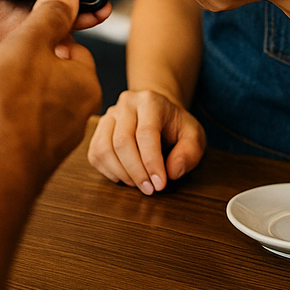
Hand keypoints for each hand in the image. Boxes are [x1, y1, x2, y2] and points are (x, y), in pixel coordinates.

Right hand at [0, 0, 101, 186]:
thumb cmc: (10, 107)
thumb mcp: (28, 43)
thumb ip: (49, 15)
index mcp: (86, 83)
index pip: (72, 46)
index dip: (43, 37)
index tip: (23, 36)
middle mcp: (78, 113)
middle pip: (50, 72)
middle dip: (23, 65)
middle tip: (3, 64)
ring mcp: (55, 136)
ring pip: (31, 98)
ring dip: (9, 91)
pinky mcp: (31, 153)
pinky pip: (16, 123)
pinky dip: (1, 115)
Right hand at [88, 89, 205, 193]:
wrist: (159, 113)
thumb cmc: (176, 126)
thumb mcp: (194, 136)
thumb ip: (189, 153)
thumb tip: (172, 171)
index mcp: (150, 101)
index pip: (146, 133)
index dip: (152, 162)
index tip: (160, 184)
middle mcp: (126, 104)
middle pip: (122, 142)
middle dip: (136, 172)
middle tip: (150, 189)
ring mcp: (109, 115)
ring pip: (104, 149)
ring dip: (122, 174)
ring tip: (139, 183)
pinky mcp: (98, 130)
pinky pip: (95, 154)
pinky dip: (109, 172)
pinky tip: (126, 176)